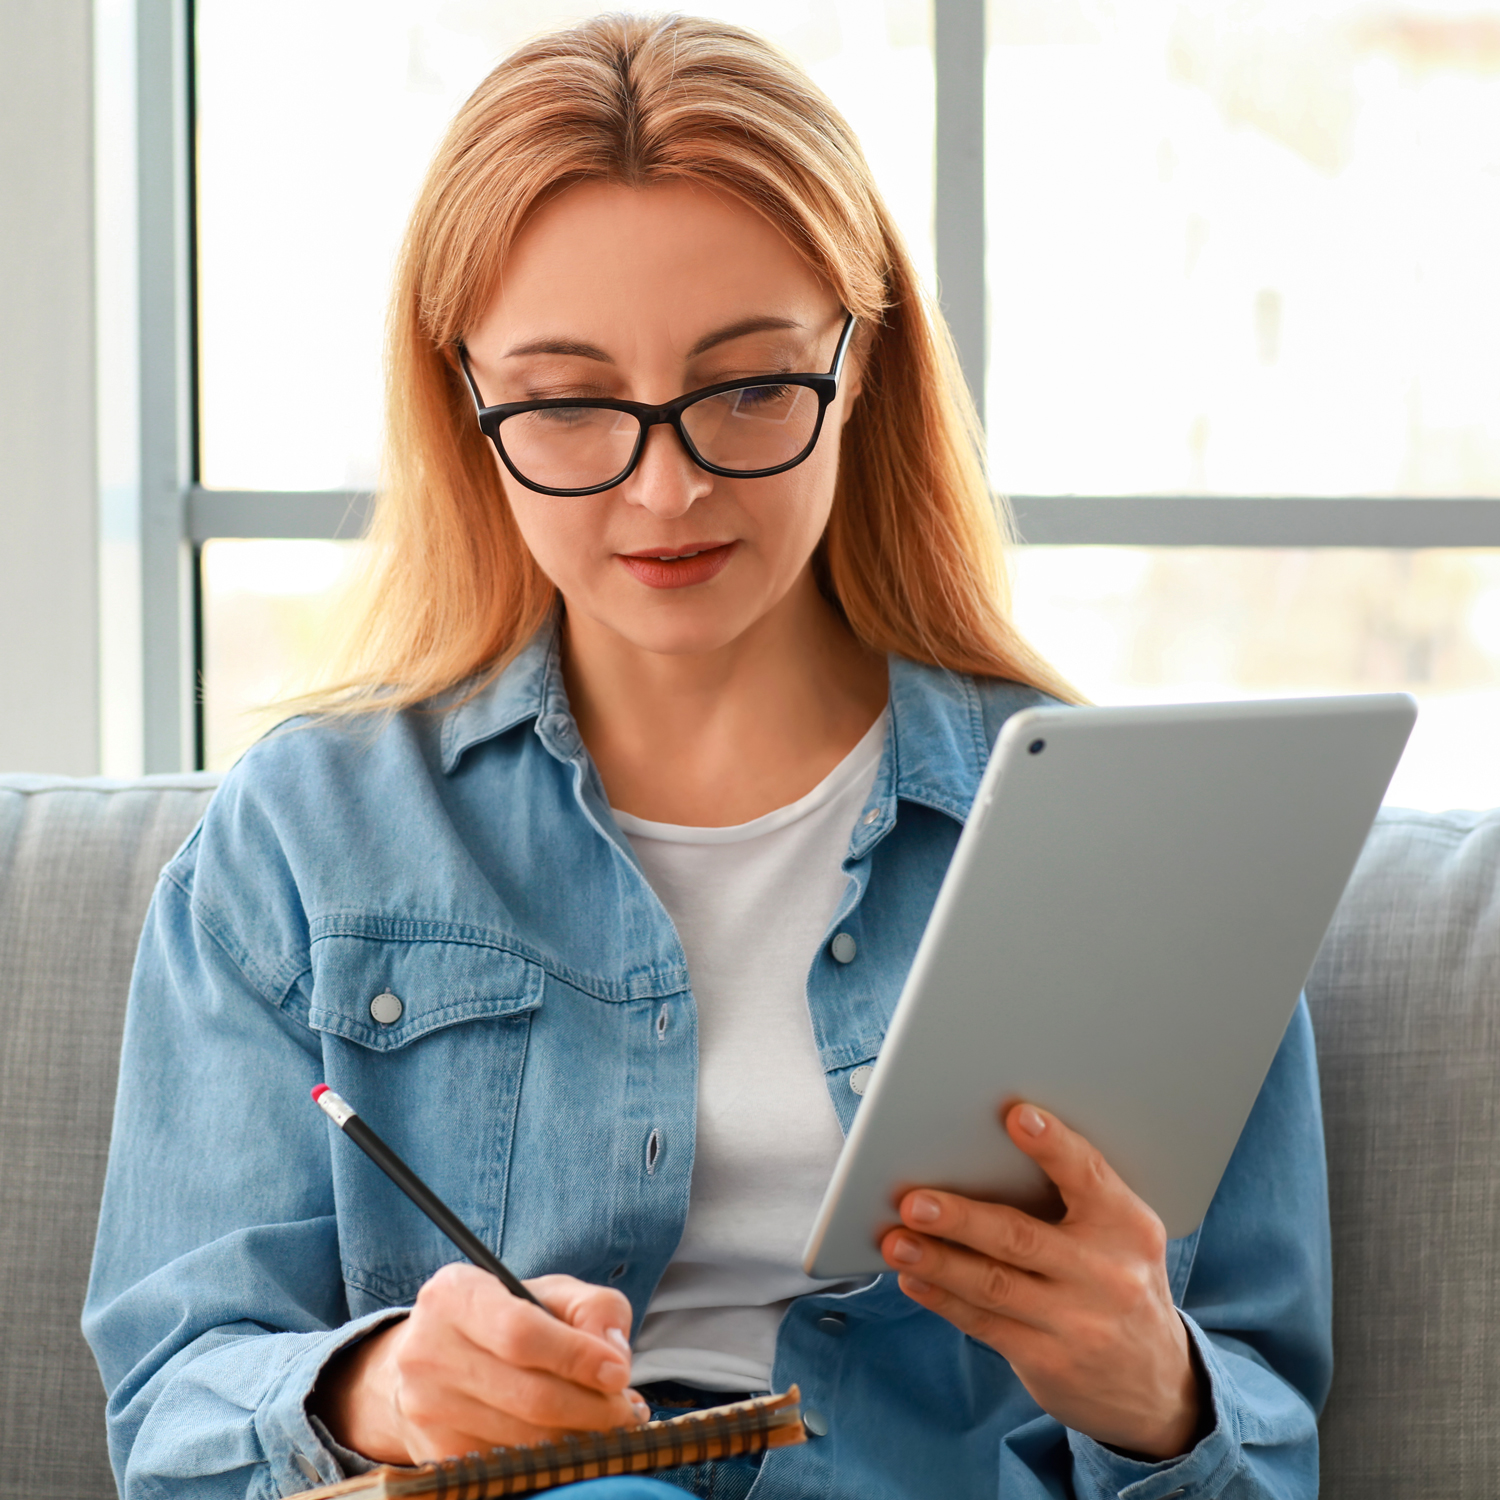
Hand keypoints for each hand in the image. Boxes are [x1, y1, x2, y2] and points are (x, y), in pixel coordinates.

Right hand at [311, 1265, 648, 1463]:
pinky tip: (572, 1439)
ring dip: (579, 1438)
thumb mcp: (547, 1291)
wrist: (426, 1358)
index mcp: (455, 1295)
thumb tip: (615, 1356)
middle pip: (528, 1396)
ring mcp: (426, 1408)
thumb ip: (593, 1307)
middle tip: (627, 1411)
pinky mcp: (435, 1452)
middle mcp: (429, 1352)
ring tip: (609, 1423)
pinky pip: (508, 1465)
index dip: (577, 1357)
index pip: (521, 1334)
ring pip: (523, 1440)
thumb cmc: (501, 1318)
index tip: (619, 1373)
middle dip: (592, 1409)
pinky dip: (550, 1459)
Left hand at [880, 1104, 1202, 1459]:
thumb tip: (984, 1155)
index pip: (1089, 1176)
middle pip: (1021, 1237)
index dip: (1053, 1146)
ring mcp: (1078, 1322)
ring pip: (992, 1284)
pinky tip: (914, 1280)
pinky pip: (984, 1323)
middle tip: (914, 1200)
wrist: (1159, 1387)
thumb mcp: (1124, 1240)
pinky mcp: (1049, 1361)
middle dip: (961, 1218)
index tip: (1017, 1115)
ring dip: (937, 1261)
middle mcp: (1107, 1274)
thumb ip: (1076, 1201)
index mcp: (1129, 1227)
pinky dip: (943, 1299)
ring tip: (896, 1242)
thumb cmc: (1121, 1284)